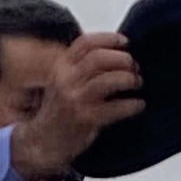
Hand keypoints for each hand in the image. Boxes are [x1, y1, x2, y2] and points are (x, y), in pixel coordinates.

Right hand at [12, 33, 144, 177]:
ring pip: (108, 80)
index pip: (86, 43)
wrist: (42, 142)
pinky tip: (138, 105)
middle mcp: (66, 80)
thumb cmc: (59, 112)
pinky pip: (115, 108)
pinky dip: (131, 105)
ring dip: (128, 79)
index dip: (109, 39)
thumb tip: (116, 56)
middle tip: (134, 67)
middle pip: (99, 58)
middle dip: (122, 59)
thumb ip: (81, 68)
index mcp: (61, 67)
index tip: (126, 42)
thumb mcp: (63, 83)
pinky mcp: (85, 119)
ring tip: (137, 82)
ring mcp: (75, 100)